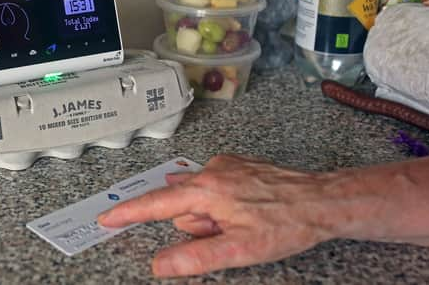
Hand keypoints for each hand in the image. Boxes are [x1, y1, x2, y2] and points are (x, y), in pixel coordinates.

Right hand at [98, 155, 341, 277]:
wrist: (321, 200)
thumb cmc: (284, 224)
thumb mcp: (238, 250)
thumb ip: (194, 257)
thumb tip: (161, 264)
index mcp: (205, 190)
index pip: (155, 205)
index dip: (128, 213)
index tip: (107, 218)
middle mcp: (211, 171)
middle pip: (183, 206)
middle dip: (198, 226)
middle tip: (229, 235)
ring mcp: (226, 165)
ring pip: (201, 198)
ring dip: (213, 215)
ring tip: (243, 223)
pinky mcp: (238, 165)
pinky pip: (216, 187)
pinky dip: (223, 202)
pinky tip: (246, 209)